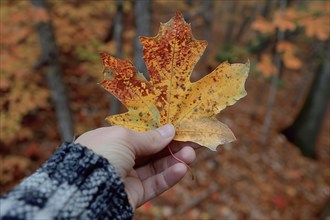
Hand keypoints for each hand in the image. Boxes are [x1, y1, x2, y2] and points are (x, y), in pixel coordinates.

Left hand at [74, 124, 195, 208]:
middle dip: (174, 145)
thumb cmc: (101, 154)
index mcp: (114, 140)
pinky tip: (182, 168)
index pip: (143, 134)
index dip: (162, 131)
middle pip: (153, 151)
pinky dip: (169, 176)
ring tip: (191, 154)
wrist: (85, 189)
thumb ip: (150, 137)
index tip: (181, 127)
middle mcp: (121, 157)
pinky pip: (155, 184)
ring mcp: (128, 176)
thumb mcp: (124, 138)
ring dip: (175, 160)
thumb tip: (170, 130)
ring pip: (157, 168)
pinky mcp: (134, 194)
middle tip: (193, 140)